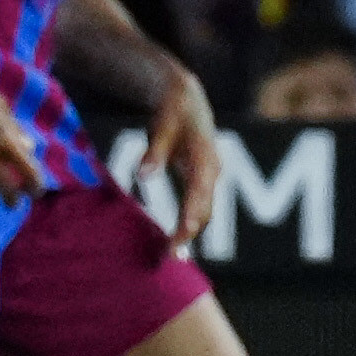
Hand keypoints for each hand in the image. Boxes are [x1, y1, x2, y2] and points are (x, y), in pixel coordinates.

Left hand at [139, 67, 222, 246]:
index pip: (199, 194)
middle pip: (205, 208)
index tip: (180, 237)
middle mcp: (213, 171)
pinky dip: (189, 222)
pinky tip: (176, 237)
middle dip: (189, 233)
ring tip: (172, 254)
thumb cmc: (173, 111)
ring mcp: (210, 177)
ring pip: (204, 210)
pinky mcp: (202, 179)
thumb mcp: (162, 127)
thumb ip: (154, 152)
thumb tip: (143, 175)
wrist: (187, 98)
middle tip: (171, 256)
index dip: (191, 216)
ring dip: (190, 232)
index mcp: (205, 159)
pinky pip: (199, 205)